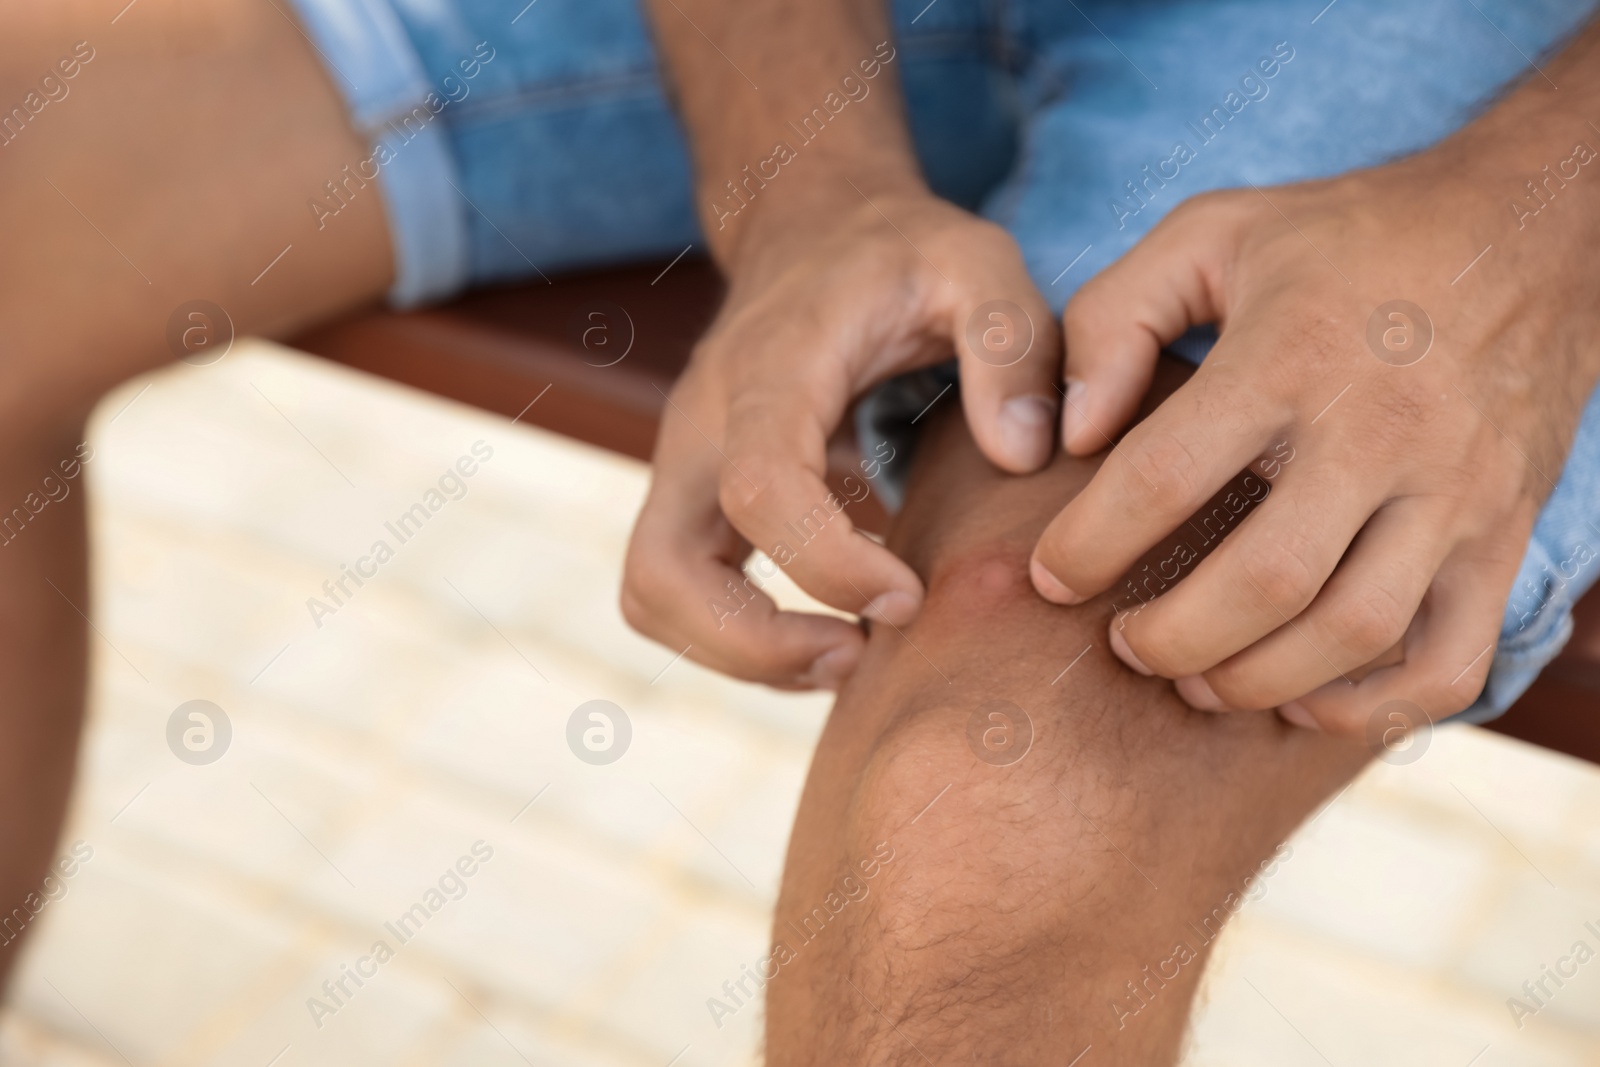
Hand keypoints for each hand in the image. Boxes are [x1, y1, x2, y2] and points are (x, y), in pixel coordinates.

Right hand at [624, 189, 1060, 688]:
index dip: (826, 565)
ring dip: (737, 654)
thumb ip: (1013, 344)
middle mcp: (701, 424)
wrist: (810, 225)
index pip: (760, 488)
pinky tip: (827, 635)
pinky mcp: (691, 495)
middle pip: (661, 572)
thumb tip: (1020, 455)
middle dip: (751, 647)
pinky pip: (673, 592)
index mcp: (770, 369)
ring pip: (651, 595)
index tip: (907, 600)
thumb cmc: (898, 252)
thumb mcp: (977, 261)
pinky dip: (736, 639)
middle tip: (856, 654)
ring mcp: (683, 464)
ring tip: (847, 654)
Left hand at [1029, 154, 1599, 734]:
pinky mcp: (1505, 533)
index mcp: (1291, 353)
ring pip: (1352, 633)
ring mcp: (1454, 490)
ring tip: (1194, 680)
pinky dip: (1370, 707)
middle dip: (1170, 639)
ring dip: (1255, 681)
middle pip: (1262, 581)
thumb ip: (1114, 318)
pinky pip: (1450, 659)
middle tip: (1122, 644)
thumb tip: (1066, 434)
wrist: (1536, 228)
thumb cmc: (1345, 236)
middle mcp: (1381, 429)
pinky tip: (1299, 700)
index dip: (1090, 544)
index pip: (1167, 476)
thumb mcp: (1212, 232)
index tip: (1051, 576)